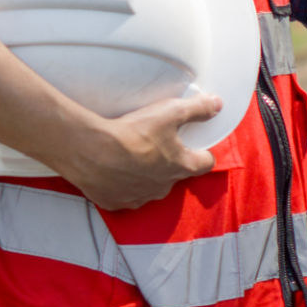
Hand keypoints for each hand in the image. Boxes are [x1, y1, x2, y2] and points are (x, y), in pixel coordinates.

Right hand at [57, 94, 222, 210]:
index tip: (195, 145)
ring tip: (130, 156)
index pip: (206, 163)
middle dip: (169, 162)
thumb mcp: (170, 113)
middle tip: (154, 144)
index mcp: (181, 167)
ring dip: (145, 174)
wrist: (90, 150)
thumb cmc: (132, 133)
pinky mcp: (116, 202)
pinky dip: (121, 184)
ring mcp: (140, 197)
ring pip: (150, 187)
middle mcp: (164, 187)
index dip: (202, 152)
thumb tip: (217, 104)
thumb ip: (197, 109)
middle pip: (175, 175)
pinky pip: (124, 194)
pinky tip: (112, 169)